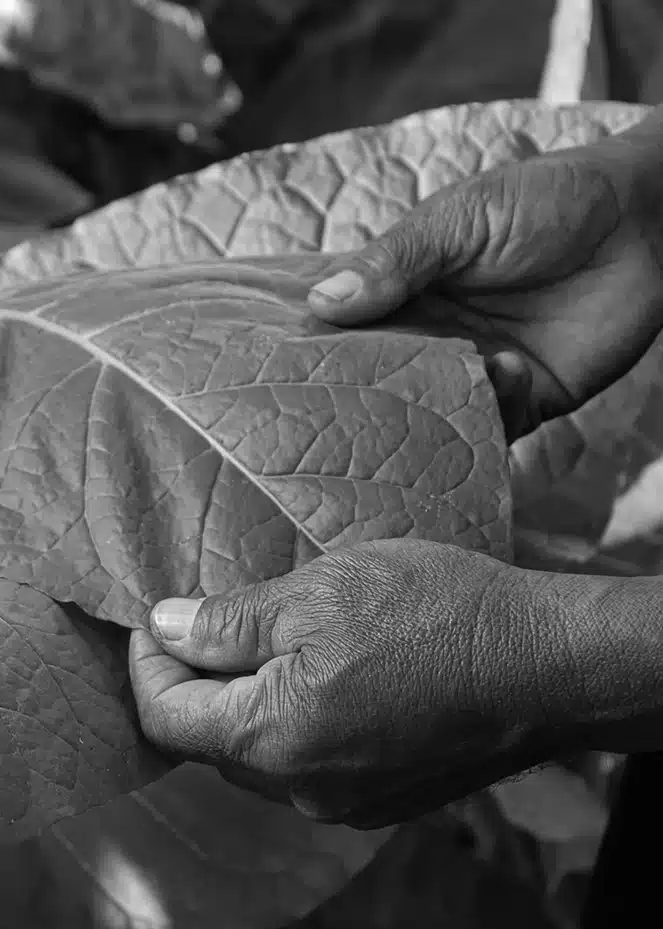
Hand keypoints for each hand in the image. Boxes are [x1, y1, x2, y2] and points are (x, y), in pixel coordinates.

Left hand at [130, 540, 577, 828]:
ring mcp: (347, 801)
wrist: (546, 663)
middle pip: (213, 740)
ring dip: (248, 699)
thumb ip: (232, 621)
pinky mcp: (384, 796)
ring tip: (268, 639)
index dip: (147, 665)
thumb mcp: (322, 592)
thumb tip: (167, 627)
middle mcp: (303, 790)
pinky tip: (322, 672)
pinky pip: (310, 763)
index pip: (167, 718)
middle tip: (208, 619)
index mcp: (275, 739)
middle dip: (196, 680)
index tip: (152, 619)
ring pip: (262, 753)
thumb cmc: (437, 615)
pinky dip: (294, 719)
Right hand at [306, 113, 662, 437]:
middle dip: (363, 397)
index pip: (347, 329)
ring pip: (431, 414)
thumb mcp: (461, 217)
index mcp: (405, 291)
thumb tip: (323, 303)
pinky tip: (508, 367)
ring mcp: (476, 371)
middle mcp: (433, 338)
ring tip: (433, 386)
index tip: (283, 369)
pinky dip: (494, 408)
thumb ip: (398, 260)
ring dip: (427, 411)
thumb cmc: (547, 200)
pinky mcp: (525, 397)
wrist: (643, 220)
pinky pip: (494, 425)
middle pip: (382, 382)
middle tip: (339, 410)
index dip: (318, 349)